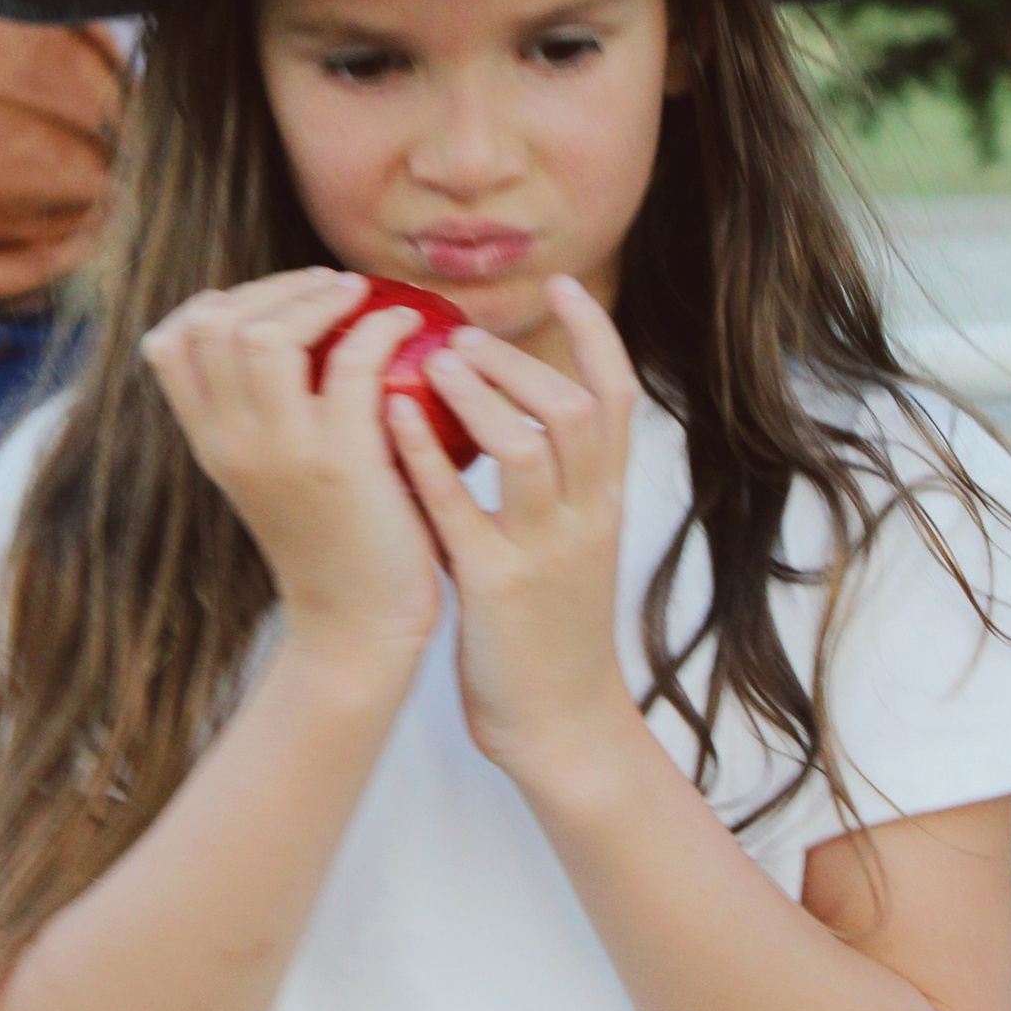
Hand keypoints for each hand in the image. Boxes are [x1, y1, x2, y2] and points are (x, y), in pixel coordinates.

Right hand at [141, 270, 441, 672]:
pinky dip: (382, 327)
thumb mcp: (272, 475)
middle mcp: (232, 444)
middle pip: (214, 323)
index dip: (216, 301)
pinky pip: (352, 362)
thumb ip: (266, 414)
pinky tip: (408, 325)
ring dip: (318, 298)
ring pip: (267, 334)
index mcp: (211, 444)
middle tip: (327, 287)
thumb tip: (294, 332)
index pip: (168, 345)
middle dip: (273, 286)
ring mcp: (281, 453)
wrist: (357, 626)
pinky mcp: (342, 463)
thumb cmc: (332, 542)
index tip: (272, 301)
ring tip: (358, 297)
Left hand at [387, 277, 640, 793]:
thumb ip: (548, 484)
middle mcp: (586, 518)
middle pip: (575, 407)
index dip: (592, 335)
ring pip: (531, 445)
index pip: (617, 396)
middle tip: (463, 337)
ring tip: (435, 363)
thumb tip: (501, 411)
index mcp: (605, 503)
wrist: (563, 726)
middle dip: (520, 360)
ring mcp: (545, 552)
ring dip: (482, 393)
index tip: (562, 284)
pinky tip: (392, 416)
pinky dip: (428, 455)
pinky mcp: (498, 587)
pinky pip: (463, 508)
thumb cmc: (551, 632)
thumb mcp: (569, 545)